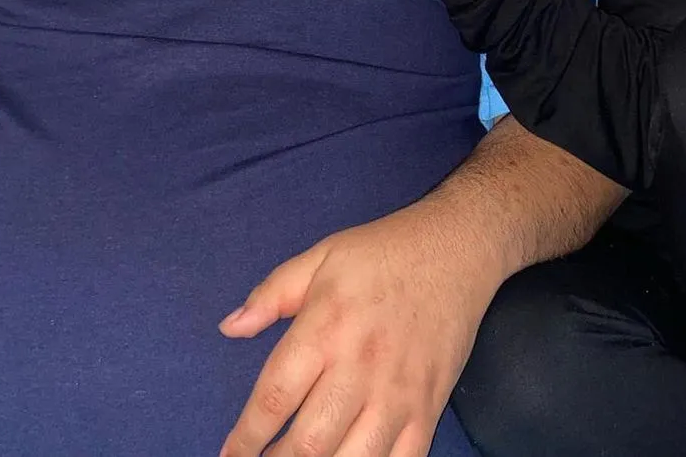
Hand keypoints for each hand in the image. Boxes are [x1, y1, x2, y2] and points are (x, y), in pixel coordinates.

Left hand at [218, 205, 504, 456]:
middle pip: (308, 443)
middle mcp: (359, 367)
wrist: (456, 249)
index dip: (246, 436)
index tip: (230, 455)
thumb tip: (229, 327)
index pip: (274, 397)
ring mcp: (398, 395)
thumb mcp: (320, 257)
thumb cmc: (382, 253)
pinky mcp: (429, 409)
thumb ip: (271, 294)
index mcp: (325, 328)